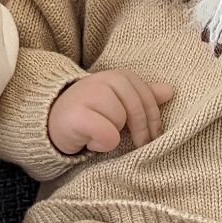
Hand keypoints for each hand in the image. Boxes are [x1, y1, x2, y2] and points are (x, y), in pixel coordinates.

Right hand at [47, 70, 175, 154]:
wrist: (51, 121)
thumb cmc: (90, 112)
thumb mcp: (118, 101)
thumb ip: (143, 96)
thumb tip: (170, 91)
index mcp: (119, 76)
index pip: (148, 98)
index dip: (154, 121)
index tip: (153, 137)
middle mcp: (104, 80)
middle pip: (137, 111)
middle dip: (140, 132)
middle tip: (139, 146)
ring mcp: (89, 95)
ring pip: (120, 123)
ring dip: (112, 136)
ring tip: (98, 133)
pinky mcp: (78, 116)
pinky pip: (107, 136)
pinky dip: (100, 144)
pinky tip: (89, 141)